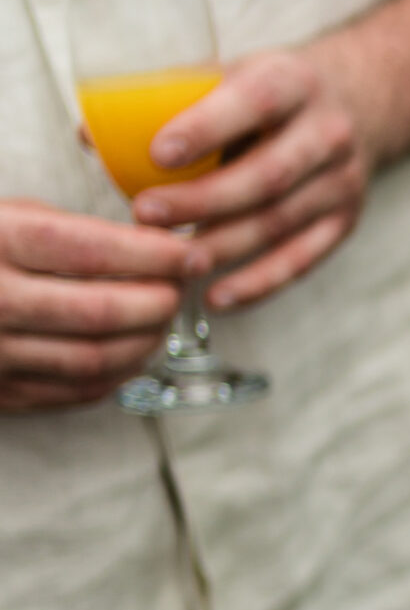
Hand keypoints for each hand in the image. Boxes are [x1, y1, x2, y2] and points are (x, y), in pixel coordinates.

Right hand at [0, 198, 203, 411]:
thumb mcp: (2, 218)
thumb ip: (66, 230)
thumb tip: (154, 243)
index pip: (89, 250)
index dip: (153, 254)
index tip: (190, 252)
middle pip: (101, 312)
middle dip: (158, 302)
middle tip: (179, 288)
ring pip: (95, 359)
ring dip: (146, 342)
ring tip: (161, 320)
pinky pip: (76, 391)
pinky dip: (117, 373)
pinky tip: (131, 351)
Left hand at [131, 47, 372, 312]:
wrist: (359, 103)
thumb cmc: (271, 93)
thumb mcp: (232, 74)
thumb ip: (170, 100)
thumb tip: (90, 136)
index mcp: (293, 83)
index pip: (253, 103)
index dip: (206, 129)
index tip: (156, 154)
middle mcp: (327, 133)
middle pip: (267, 175)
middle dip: (203, 200)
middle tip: (146, 214)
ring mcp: (341, 182)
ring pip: (280, 223)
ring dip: (221, 245)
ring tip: (171, 260)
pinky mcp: (344, 221)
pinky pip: (301, 261)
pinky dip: (258, 283)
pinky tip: (216, 297)